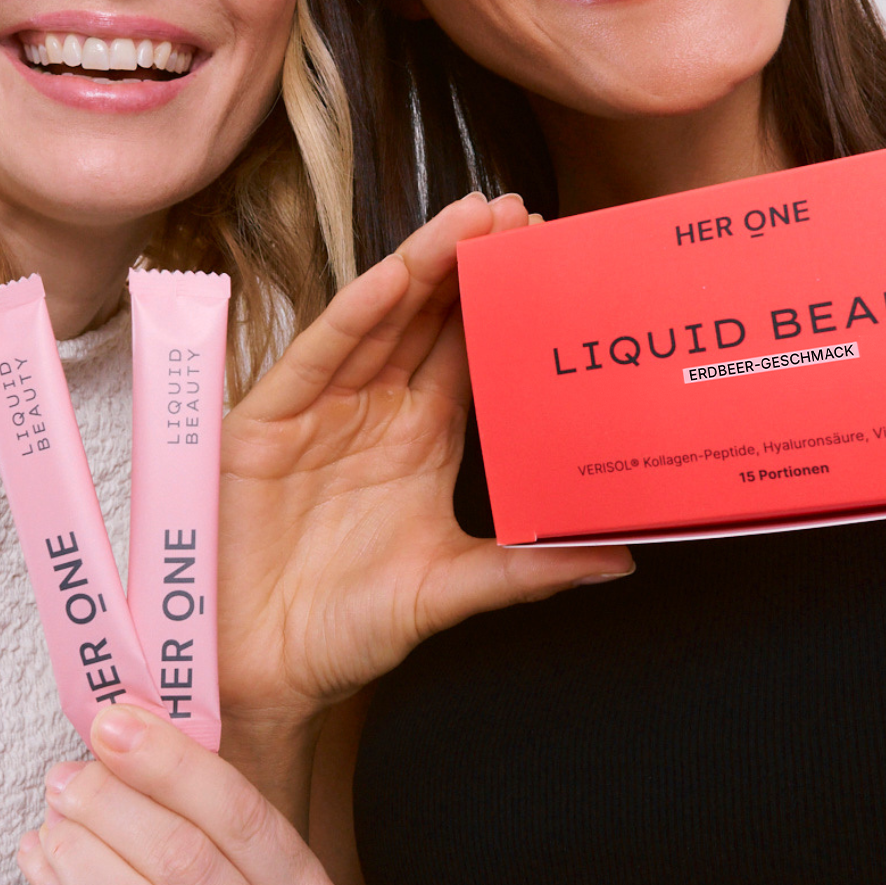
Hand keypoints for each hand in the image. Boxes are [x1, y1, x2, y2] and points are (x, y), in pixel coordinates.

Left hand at [14, 704, 345, 884]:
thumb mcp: (200, 850)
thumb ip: (185, 793)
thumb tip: (123, 719)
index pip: (246, 820)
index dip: (172, 764)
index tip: (113, 722)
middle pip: (188, 864)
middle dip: (115, 803)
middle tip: (68, 772)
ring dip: (81, 847)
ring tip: (54, 812)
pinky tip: (40, 857)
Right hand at [218, 191, 632, 727]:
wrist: (264, 673)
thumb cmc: (346, 629)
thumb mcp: (450, 590)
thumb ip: (528, 570)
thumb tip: (620, 559)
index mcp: (421, 438)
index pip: (469, 352)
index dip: (504, 304)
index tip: (551, 257)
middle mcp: (373, 412)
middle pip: (427, 320)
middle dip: (470, 263)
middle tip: (519, 211)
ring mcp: (320, 412)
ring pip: (377, 322)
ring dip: (421, 267)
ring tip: (468, 220)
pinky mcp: (270, 424)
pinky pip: (317, 358)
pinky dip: (354, 316)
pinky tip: (391, 278)